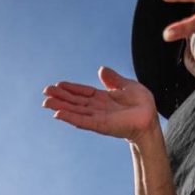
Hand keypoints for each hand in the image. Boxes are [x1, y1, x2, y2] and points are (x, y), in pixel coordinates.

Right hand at [43, 67, 158, 140]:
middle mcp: (97, 109)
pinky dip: (70, 117)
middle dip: (60, 97)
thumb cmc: (142, 105)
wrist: (150, 119)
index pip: (82, 93)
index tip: (57, 85)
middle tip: (45, 93)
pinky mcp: (100, 125)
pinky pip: (83, 121)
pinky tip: (59, 114)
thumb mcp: (127, 85)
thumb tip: (101, 69)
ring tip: (47, 103)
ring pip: (75, 111)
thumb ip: (113, 79)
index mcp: (103, 98)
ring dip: (61, 107)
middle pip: (75, 102)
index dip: (70, 89)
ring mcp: (97, 118)